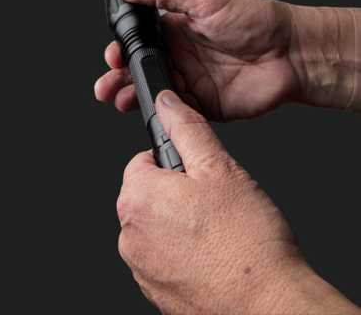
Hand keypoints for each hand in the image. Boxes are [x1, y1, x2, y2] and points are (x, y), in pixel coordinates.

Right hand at [96, 0, 298, 120]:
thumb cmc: (254, 19)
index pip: (139, 38)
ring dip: (130, 94)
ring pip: (152, 90)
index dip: (122, 47)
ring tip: (117, 98)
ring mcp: (191, 80)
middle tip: (106, 83)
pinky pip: (174, 111)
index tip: (112, 53)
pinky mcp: (204, 104)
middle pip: (140, 67)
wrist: (291, 53)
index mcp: (177, 26)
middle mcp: (181, 54)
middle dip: (118, 75)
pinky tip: (146, 110)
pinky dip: (158, 113)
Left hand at [117, 91, 358, 314]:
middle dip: (179, 194)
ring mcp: (142, 269)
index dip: (176, 163)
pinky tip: (216, 257)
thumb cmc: (247, 242)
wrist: (268, 305)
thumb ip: (187, 128)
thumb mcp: (219, 167)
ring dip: (182, 225)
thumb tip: (167, 103)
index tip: (200, 175)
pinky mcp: (157, 293)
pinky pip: (165, 259)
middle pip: (149, 195)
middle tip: (217, 204)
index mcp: (137, 199)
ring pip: (159, 228)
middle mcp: (130, 236)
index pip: (142, 161)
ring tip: (220, 233)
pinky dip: (186, 255)